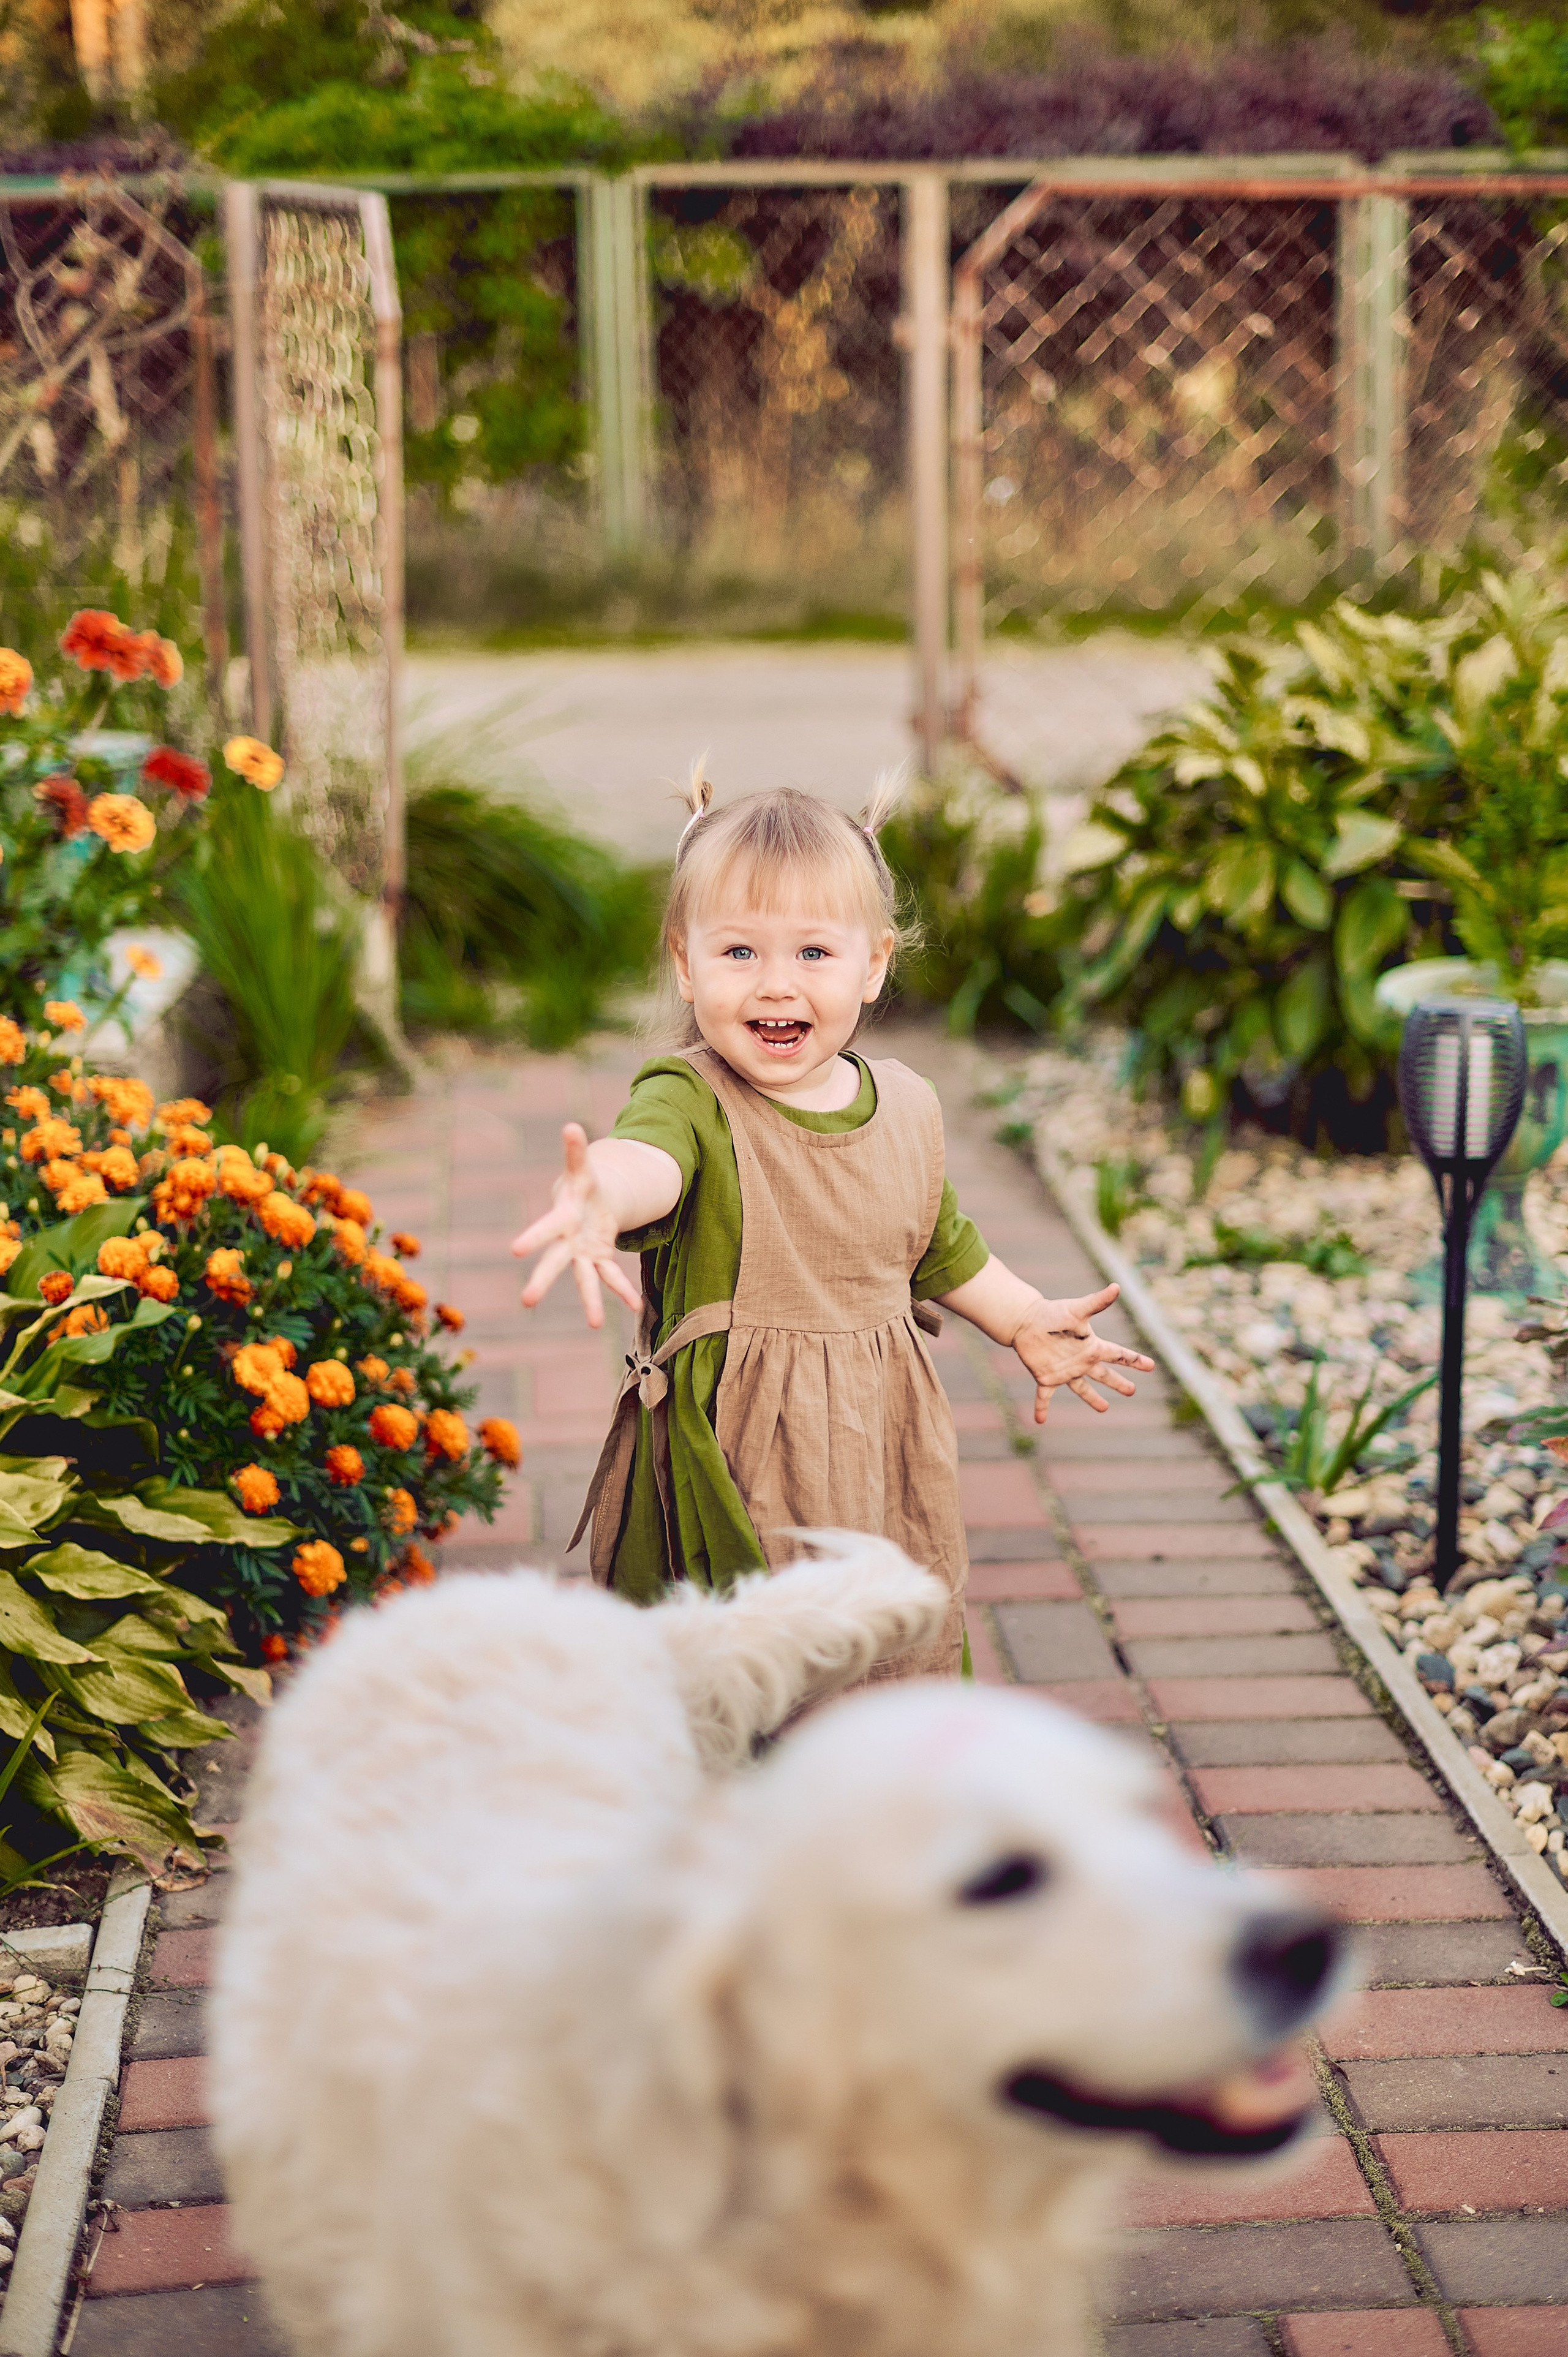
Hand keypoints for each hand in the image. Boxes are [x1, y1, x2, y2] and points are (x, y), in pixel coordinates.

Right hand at [512, 1123, 642, 1330]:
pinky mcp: (601, 1260)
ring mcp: (584, 1254)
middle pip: (554, 1262)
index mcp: (562, 1218)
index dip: (532, 1238)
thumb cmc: (582, 1185)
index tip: (514, 1251)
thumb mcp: (583, 1169)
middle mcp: (568, 1242)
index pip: (545, 1228)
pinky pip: (613, 1277)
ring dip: (591, 1301)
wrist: (588, 1204)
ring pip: (585, 1280)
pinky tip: (636, 1306)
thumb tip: (571, 1126)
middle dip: (542, 1280)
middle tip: (527, 1301)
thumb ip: (576, 1152)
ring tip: (596, 1324)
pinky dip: (623, 1291)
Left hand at [1011, 1284, 1154, 1423]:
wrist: (1026, 1320)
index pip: (1118, 1355)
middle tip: (1132, 1391)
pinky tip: (1040, 1420)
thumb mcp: (1077, 1309)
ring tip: (1104, 1409)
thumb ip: (1097, 1302)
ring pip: (1082, 1388)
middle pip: (1104, 1375)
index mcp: (1091, 1347)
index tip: (1151, 1366)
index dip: (1135, 1361)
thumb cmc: (1053, 1313)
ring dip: (1093, 1399)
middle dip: (1118, 1383)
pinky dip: (1042, 1408)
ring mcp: (1064, 1371)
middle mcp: (1081, 1361)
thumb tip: (1117, 1287)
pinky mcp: (1046, 1377)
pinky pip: (1045, 1396)